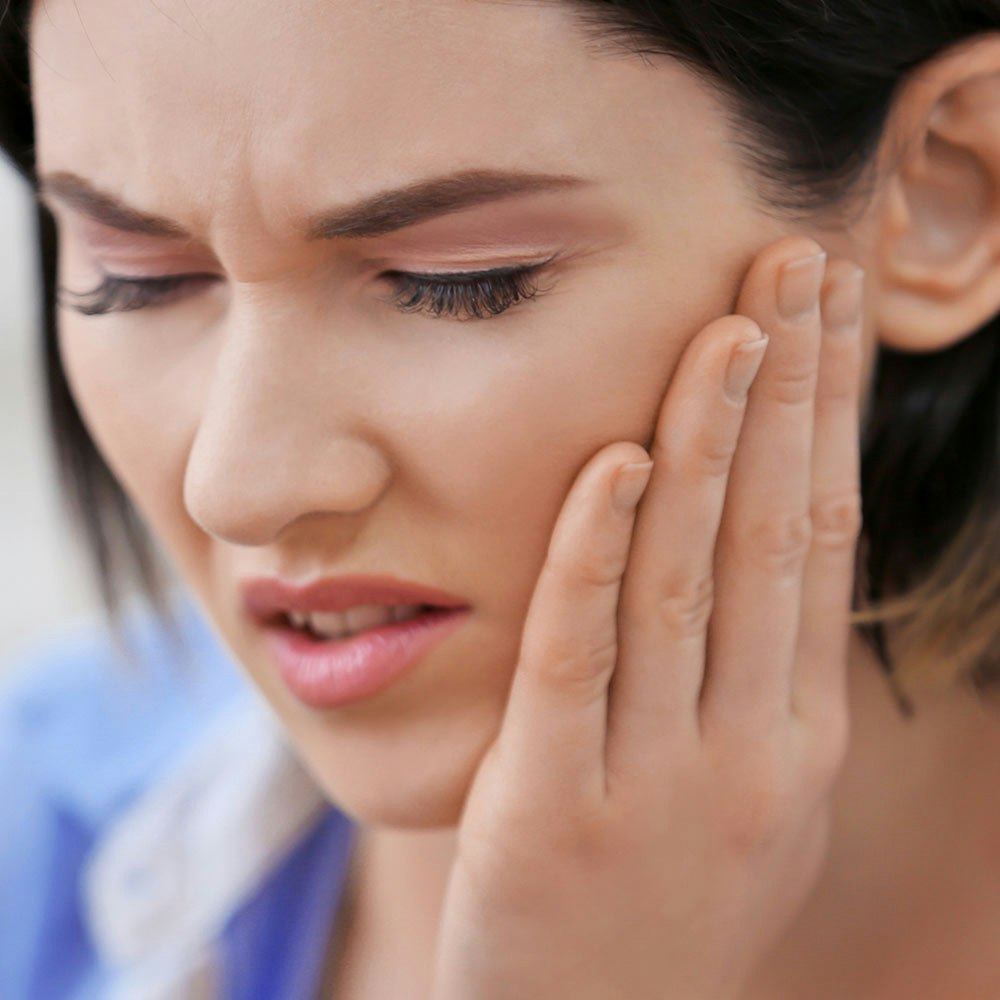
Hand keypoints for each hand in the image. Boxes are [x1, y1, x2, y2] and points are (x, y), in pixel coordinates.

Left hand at [428, 236, 864, 999]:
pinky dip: (596, 549)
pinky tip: (617, 457)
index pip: (821, 539)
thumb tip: (770, 554)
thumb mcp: (745, 801)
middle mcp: (749, 747)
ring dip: (712, 439)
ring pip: (688, 577)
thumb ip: (756, 684)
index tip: (837, 308)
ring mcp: (656, 779)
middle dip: (793, 388)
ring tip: (726, 320)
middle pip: (773, 533)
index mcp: (796, 736)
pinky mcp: (551, 808)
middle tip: (798, 256)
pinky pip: (578, 654)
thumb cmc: (662, 907)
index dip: (834, 416)